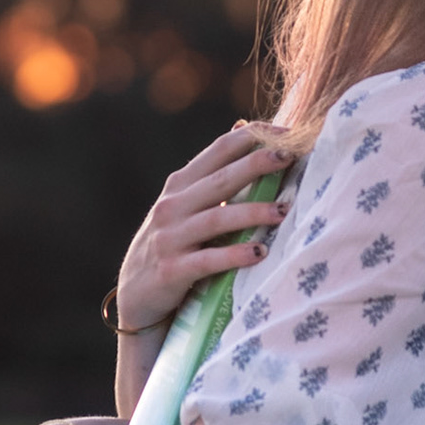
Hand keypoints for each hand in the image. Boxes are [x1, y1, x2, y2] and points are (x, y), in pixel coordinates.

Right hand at [113, 124, 291, 333]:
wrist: (135, 295)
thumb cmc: (171, 244)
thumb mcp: (183, 204)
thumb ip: (211, 172)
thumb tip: (242, 128)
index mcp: (179, 186)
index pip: (217, 151)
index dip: (251, 138)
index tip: (286, 132)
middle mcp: (172, 207)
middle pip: (220, 180)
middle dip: (256, 164)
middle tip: (289, 156)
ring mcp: (170, 238)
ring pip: (216, 219)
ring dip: (252, 212)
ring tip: (283, 211)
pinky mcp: (172, 270)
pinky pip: (208, 260)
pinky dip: (234, 255)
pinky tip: (259, 252)